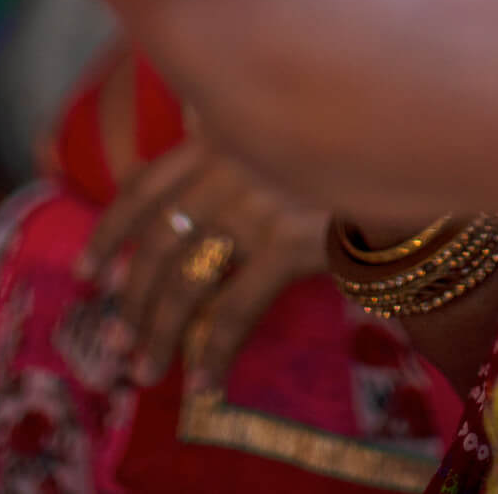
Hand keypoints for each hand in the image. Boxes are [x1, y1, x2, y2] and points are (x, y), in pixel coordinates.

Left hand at [77, 139, 329, 391]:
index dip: (109, 232)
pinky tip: (205, 382)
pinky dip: (215, 351)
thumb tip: (191, 126)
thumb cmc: (348, 131)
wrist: (411, 141)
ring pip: (185, 280)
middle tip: (118, 340)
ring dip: (158, 331)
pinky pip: (235, 310)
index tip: (86, 273)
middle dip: (132, 298)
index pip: (143, 186)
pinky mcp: (288, 243)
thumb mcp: (279, 114)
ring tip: (145, 369)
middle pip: (157, 242)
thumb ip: (234, 122)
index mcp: (217, 133)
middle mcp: (225, 165)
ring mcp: (254, 204)